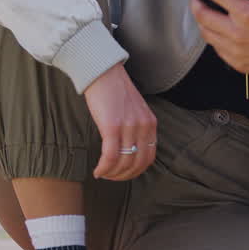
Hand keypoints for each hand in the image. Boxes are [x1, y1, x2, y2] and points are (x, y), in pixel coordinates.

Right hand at [82, 63, 156, 180]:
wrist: (103, 72)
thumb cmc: (115, 91)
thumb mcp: (134, 110)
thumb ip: (136, 128)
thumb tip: (129, 150)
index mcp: (151, 123)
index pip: (149, 158)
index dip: (135, 171)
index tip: (123, 174)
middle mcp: (143, 126)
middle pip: (137, 164)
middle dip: (123, 176)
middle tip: (111, 177)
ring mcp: (129, 126)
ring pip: (124, 162)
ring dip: (112, 174)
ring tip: (102, 173)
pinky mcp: (112, 126)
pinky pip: (110, 156)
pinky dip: (104, 168)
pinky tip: (97, 171)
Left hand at [184, 0, 248, 90]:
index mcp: (248, 14)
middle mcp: (239, 35)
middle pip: (203, 16)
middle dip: (196, 3)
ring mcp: (238, 52)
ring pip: (207, 34)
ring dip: (202, 21)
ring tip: (206, 12)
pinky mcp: (241, 65)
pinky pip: (218, 50)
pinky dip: (214, 37)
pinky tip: (220, 30)